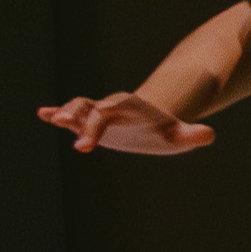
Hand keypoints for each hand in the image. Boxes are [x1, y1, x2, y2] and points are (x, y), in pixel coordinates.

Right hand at [37, 91, 211, 155]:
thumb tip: (208, 134)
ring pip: (79, 106)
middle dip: (79, 120)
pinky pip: (71, 114)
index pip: (113, 111)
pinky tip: (42, 114)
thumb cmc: (167, 131)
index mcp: (131, 108)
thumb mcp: (180, 135)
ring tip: (51, 118)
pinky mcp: (91, 121)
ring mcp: (100, 112)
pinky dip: (56, 112)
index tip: (86, 145)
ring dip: (64, 111)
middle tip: (69, 141)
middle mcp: (112, 107)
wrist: (157, 125)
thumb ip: (193, 134)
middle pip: (91, 108)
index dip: (98, 123)